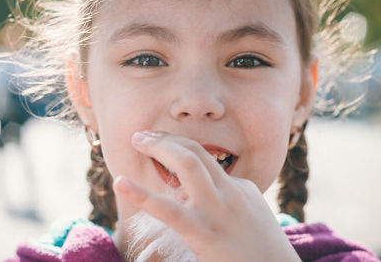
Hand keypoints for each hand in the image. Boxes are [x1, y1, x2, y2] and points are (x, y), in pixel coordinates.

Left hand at [113, 131, 300, 261]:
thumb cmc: (263, 248)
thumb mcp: (252, 213)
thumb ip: (231, 196)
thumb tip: (209, 187)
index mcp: (239, 186)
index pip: (206, 158)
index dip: (178, 146)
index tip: (161, 143)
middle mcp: (228, 190)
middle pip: (196, 150)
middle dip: (167, 138)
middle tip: (143, 135)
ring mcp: (216, 209)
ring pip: (188, 163)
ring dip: (160, 146)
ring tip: (137, 140)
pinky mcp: (202, 231)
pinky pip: (167, 210)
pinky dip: (141, 195)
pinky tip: (120, 183)